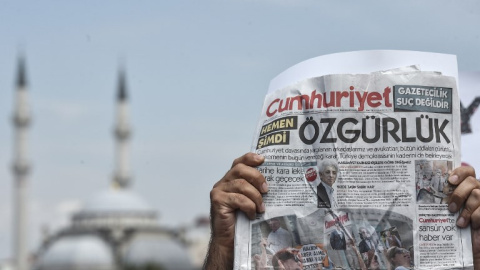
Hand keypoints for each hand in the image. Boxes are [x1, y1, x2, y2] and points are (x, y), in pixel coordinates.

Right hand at [204, 153, 267, 268]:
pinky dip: (249, 206)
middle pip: (240, 169)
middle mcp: (222, 182)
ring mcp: (218, 191)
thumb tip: (274, 182)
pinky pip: (238, 198)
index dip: (250, 158)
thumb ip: (255, 190)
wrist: (229, 242)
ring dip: (255, 197)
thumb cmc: (242, 222)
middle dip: (257, 177)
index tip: (263, 160)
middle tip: (267, 190)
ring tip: (261, 208)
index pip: (239, 162)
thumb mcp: (250, 201)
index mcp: (230, 180)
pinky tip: (252, 215)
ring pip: (241, 184)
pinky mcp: (218, 201)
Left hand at [446, 166, 479, 267]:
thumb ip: (444, 201)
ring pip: (478, 195)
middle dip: (459, 193)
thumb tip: (422, 194)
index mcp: (469, 188)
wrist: (471, 250)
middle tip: (450, 208)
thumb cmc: (456, 230)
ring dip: (466, 209)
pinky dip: (476, 218)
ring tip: (459, 222)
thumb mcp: (448, 213)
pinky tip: (471, 226)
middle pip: (472, 181)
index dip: (460, 172)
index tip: (449, 180)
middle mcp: (479, 192)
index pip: (468, 172)